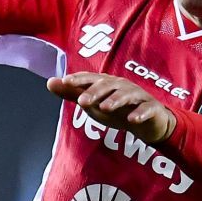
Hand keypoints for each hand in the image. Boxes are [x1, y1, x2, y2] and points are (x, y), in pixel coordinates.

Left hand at [46, 72, 177, 144]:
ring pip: (127, 96)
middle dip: (95, 92)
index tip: (66, 81)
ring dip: (116, 100)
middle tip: (82, 101)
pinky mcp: (151, 109)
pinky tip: (132, 120)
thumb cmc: (116, 109)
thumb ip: (72, 93)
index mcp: (107, 83)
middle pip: (108, 86)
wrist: (148, 121)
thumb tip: (50, 82)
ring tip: (105, 107)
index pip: (92, 78)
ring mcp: (138, 96)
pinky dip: (140, 113)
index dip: (80, 79)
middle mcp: (122, 86)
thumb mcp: (92, 102)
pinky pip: (146, 109)